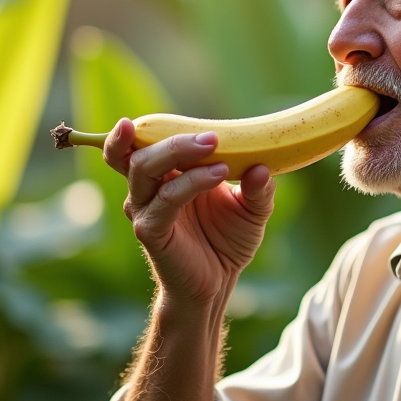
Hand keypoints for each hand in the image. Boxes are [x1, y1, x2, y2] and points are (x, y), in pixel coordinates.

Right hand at [103, 118, 274, 312]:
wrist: (219, 282)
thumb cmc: (228, 240)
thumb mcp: (252, 208)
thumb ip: (258, 187)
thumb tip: (263, 164)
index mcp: (165, 175)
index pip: (140, 143)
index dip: (144, 128)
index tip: (168, 118)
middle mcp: (148, 189)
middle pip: (137, 152)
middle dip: (172, 139)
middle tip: (212, 137)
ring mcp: (146, 209)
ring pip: (143, 170)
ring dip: (179, 154)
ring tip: (217, 153)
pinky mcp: (151, 231)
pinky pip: (164, 200)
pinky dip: (190, 183)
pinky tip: (217, 176)